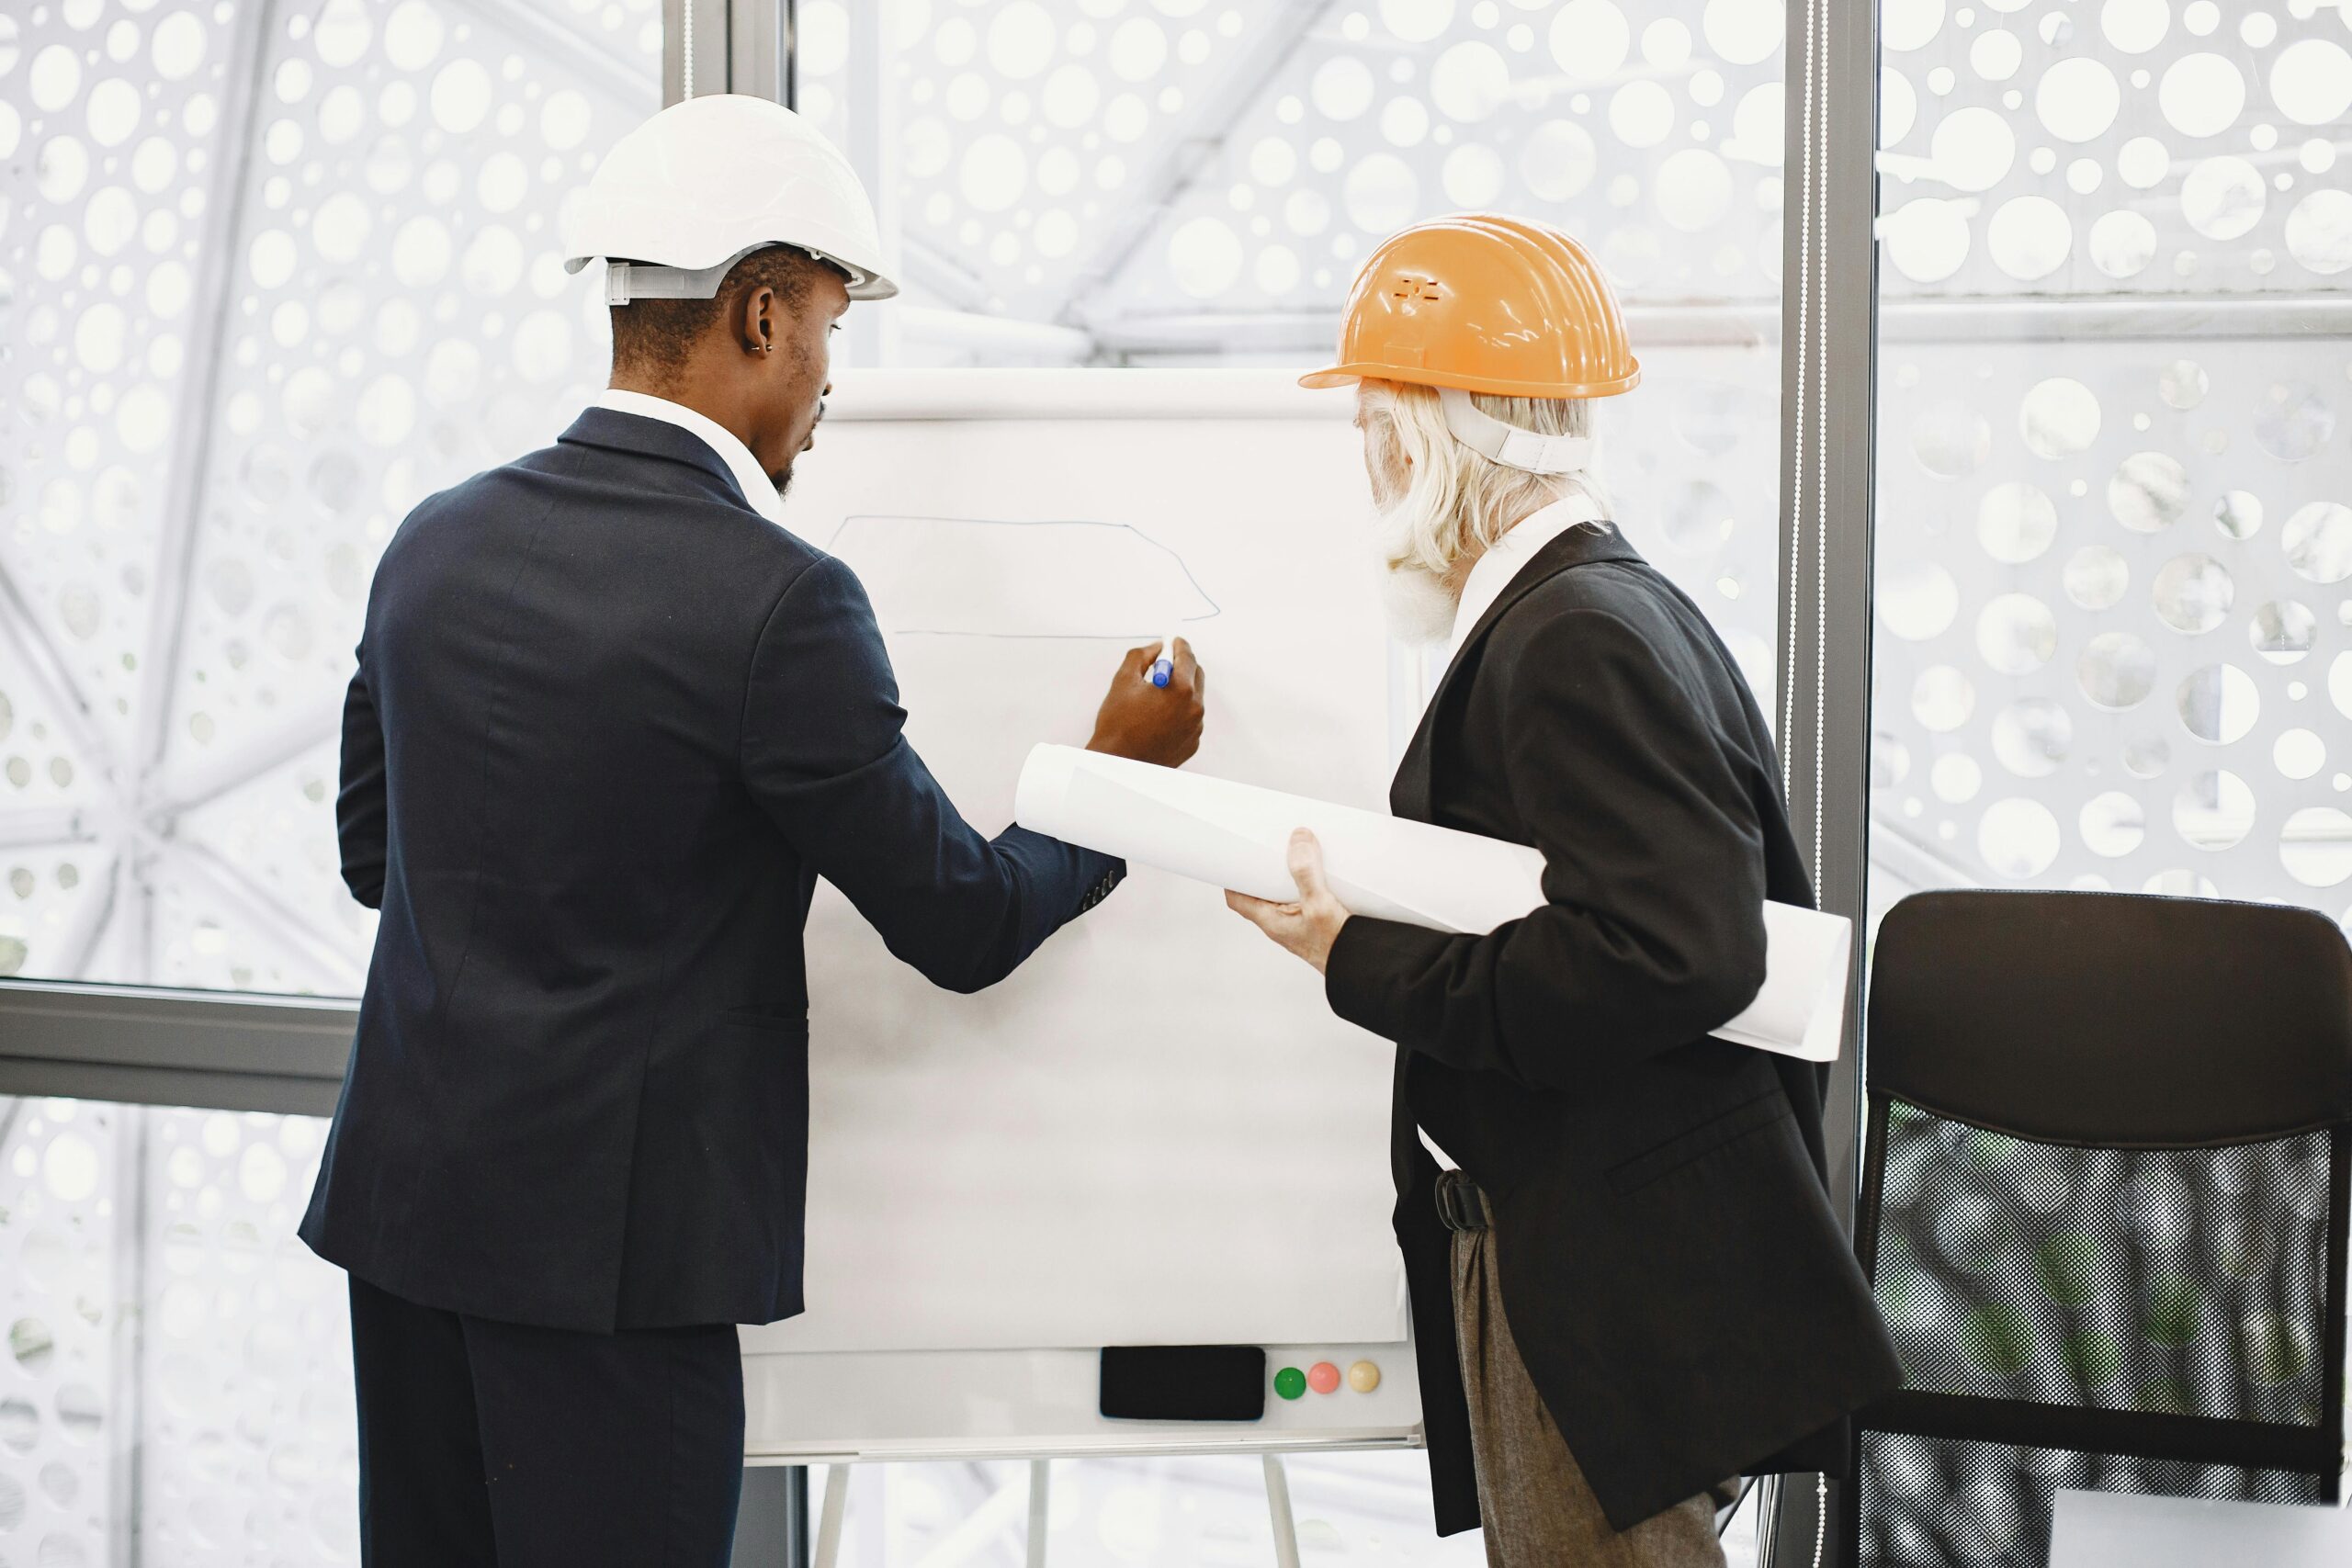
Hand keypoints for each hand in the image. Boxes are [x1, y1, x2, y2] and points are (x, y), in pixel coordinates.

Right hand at [1086, 638, 1204, 767]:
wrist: (1117, 763)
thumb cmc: (1118, 724)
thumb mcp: (1123, 680)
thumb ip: (1141, 656)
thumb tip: (1156, 648)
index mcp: (1181, 690)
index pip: (1188, 657)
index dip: (1179, 645)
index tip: (1173, 641)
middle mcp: (1195, 709)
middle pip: (1197, 675)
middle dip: (1183, 666)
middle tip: (1165, 665)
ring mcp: (1196, 728)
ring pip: (1194, 698)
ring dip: (1181, 691)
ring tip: (1155, 697)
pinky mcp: (1192, 743)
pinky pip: (1191, 719)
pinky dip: (1180, 713)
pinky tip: (1158, 718)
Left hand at [1226, 828, 1349, 974]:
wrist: (1361, 966)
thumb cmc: (1334, 945)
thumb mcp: (1318, 904)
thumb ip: (1305, 872)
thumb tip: (1297, 839)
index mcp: (1270, 920)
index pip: (1237, 899)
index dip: (1232, 878)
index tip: (1235, 857)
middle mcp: (1281, 923)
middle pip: (1261, 893)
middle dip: (1263, 871)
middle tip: (1272, 848)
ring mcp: (1298, 924)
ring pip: (1283, 896)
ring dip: (1287, 877)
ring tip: (1296, 854)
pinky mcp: (1316, 923)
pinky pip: (1305, 899)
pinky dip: (1307, 885)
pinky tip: (1321, 874)